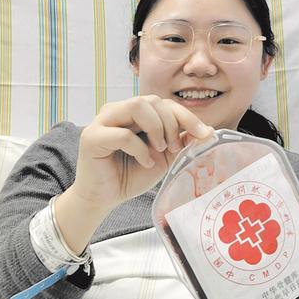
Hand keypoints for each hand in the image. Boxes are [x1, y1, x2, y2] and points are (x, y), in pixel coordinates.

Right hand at [73, 95, 212, 211]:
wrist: (104, 198)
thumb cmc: (131, 175)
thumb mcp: (164, 158)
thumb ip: (181, 142)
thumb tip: (207, 131)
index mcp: (135, 113)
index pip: (164, 103)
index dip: (187, 116)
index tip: (204, 134)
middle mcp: (118, 110)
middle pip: (152, 100)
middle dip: (171, 123)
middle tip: (174, 148)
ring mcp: (103, 121)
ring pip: (136, 106)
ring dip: (156, 128)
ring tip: (160, 150)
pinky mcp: (92, 137)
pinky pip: (122, 134)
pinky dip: (140, 149)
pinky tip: (145, 163)